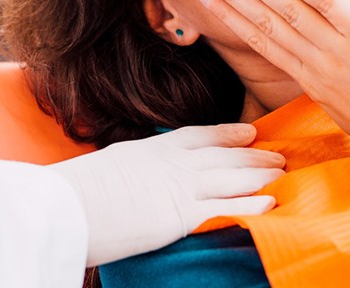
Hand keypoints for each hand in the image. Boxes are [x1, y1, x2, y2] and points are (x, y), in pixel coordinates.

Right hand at [51, 123, 283, 265]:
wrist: (65, 206)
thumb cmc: (80, 187)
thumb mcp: (115, 163)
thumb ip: (139, 165)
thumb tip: (146, 171)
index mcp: (156, 148)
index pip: (201, 136)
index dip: (229, 133)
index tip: (250, 132)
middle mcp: (174, 163)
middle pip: (224, 155)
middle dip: (254, 155)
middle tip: (279, 155)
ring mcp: (179, 187)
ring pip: (231, 177)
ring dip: (260, 175)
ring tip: (284, 174)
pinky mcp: (179, 216)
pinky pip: (223, 208)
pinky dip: (250, 204)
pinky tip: (271, 202)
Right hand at [195, 0, 349, 165]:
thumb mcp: (343, 105)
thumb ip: (322, 77)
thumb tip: (309, 56)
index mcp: (310, 80)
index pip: (261, 41)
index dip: (231, 17)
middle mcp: (315, 64)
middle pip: (263, 23)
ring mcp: (339, 50)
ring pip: (286, 13)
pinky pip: (326, 6)